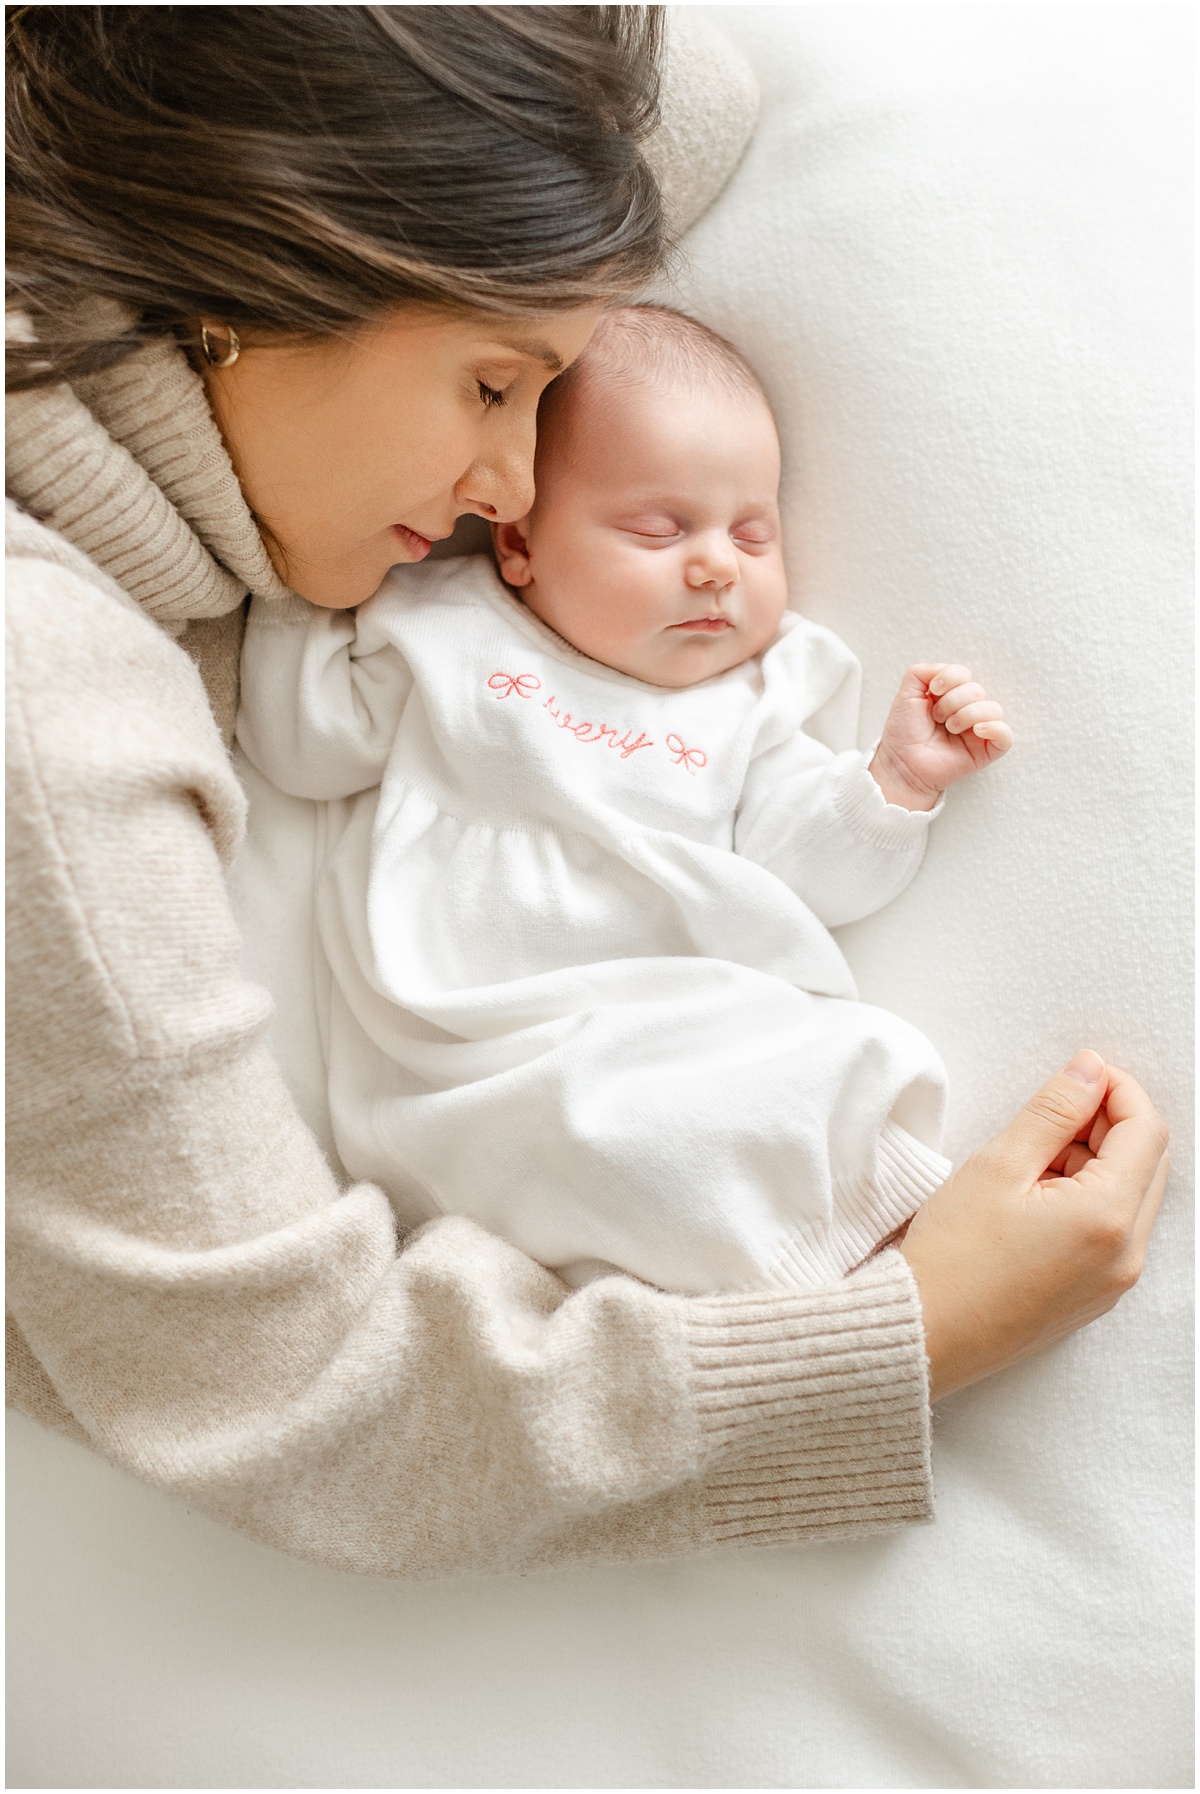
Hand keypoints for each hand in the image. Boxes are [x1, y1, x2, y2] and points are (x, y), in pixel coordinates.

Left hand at [869, 663, 1012, 809]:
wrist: (901, 764)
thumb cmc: (904, 732)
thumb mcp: (906, 694)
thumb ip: (922, 672)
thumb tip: (944, 669)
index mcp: (952, 694)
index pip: (964, 673)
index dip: (950, 678)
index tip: (933, 691)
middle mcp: (968, 709)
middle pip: (977, 690)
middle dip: (952, 702)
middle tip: (937, 718)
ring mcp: (980, 730)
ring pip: (993, 709)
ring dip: (967, 715)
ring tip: (950, 728)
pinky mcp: (987, 750)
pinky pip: (1006, 735)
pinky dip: (994, 728)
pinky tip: (977, 730)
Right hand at [900, 1052, 1169, 1399]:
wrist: (923, 1336)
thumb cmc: (951, 1258)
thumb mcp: (999, 1164)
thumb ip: (1053, 1110)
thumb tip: (1090, 1070)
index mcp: (1107, 1218)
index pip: (1146, 1131)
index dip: (1117, 1089)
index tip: (1080, 1074)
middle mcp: (1126, 1255)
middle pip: (1148, 1163)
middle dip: (1108, 1124)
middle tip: (1051, 1113)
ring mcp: (1113, 1281)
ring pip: (1132, 1195)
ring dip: (1096, 1161)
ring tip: (1030, 1161)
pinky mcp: (1094, 1295)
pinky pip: (1112, 1230)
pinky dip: (1088, 1198)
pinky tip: (1034, 1195)